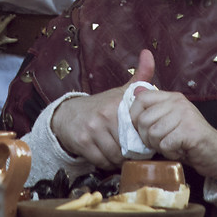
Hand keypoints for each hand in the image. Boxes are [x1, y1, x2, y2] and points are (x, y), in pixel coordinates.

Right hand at [50, 50, 153, 167]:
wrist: (68, 114)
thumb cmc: (101, 105)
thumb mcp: (121, 91)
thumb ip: (140, 76)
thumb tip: (149, 53)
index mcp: (118, 104)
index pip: (139, 130)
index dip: (143, 138)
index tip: (142, 140)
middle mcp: (105, 115)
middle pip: (128, 146)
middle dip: (132, 152)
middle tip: (132, 150)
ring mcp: (92, 129)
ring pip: (115, 156)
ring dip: (119, 159)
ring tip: (119, 153)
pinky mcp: (83, 142)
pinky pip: (102, 161)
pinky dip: (106, 163)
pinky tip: (106, 155)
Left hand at [127, 58, 216, 180]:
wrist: (214, 153)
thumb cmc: (188, 139)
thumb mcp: (170, 120)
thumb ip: (153, 109)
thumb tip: (134, 93)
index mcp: (172, 97)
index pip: (141, 98)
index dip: (134, 116)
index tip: (139, 130)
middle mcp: (178, 102)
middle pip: (144, 119)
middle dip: (147, 138)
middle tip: (161, 143)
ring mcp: (185, 115)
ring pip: (153, 133)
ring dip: (160, 146)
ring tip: (172, 146)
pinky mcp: (189, 131)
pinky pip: (165, 144)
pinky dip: (170, 153)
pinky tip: (180, 151)